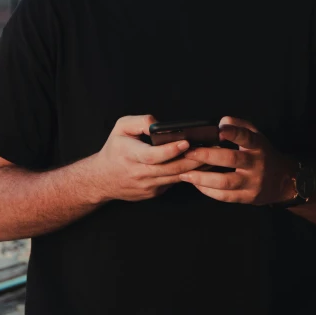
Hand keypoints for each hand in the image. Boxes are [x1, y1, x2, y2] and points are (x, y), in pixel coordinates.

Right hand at [92, 114, 208, 202]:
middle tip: (210, 149)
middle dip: (192, 159)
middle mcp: (139, 173)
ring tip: (212, 156)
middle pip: (170, 168)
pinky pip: (173, 183)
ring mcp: (148, 186)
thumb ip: (139, 122)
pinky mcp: (154, 192)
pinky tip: (201, 166)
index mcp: (130, 155)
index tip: (186, 141)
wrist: (103, 179)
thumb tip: (158, 124)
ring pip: (175, 177)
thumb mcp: (120, 127)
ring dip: (196, 168)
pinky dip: (188, 175)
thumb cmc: (115, 149)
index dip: (170, 150)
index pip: (152, 156)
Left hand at [179, 116, 296, 204]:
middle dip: (207, 155)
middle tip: (188, 153)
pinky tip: (196, 184)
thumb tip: (221, 122)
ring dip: (202, 178)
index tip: (219, 130)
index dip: (233, 132)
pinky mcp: (247, 197)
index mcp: (257, 145)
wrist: (283, 180)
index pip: (246, 137)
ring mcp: (252, 182)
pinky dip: (208, 191)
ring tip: (185, 173)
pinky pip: (225, 196)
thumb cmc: (262, 153)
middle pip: (231, 160)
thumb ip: (239, 125)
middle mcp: (256, 164)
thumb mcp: (256, 135)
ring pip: (225, 182)